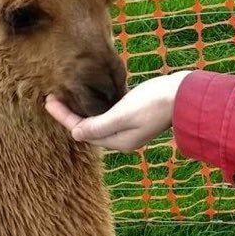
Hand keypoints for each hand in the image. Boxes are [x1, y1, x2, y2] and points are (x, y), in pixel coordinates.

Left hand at [45, 71, 190, 152]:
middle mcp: (123, 138)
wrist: (185, 95)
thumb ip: (99, 125)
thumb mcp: (124, 114)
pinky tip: (93, 98)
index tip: (49, 101)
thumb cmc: (154, 102)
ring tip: (68, 97)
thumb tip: (75, 134)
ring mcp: (131, 128)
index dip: (64, 116)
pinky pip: (109, 115)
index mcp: (118, 141)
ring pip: (98, 122)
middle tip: (53, 97)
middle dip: (70, 114)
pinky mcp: (138, 116)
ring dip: (82, 110)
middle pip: (88, 128)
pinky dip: (97, 107)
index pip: (82, 130)